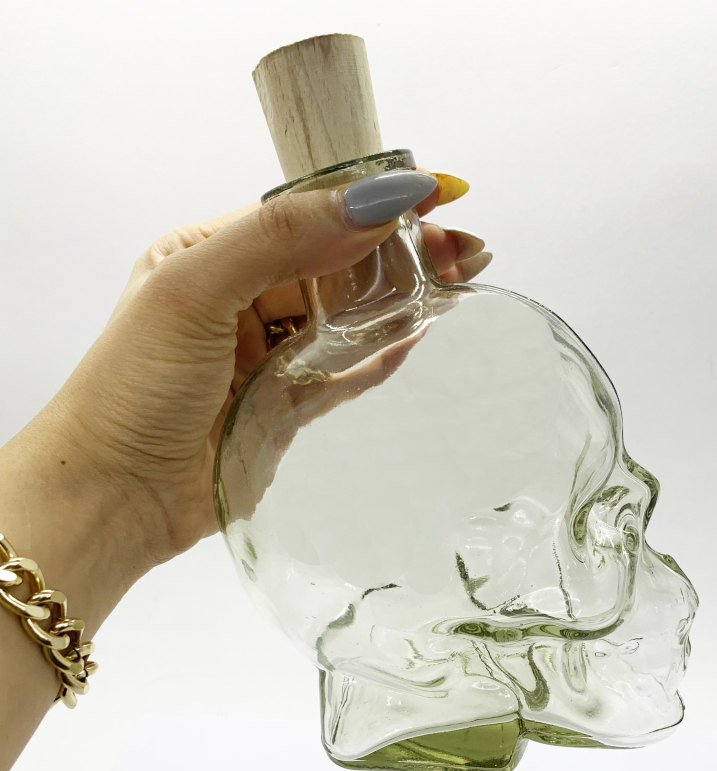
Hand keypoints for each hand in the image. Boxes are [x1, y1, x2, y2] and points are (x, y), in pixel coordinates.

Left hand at [25, 172, 489, 579]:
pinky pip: (347, 368)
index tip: (431, 191)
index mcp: (215, 251)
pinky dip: (383, 351)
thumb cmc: (133, 385)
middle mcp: (246, 296)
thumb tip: (371, 202)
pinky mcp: (289, 402)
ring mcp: (270, 352)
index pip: (307, 212)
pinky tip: (421, 331)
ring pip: (349, 314)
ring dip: (401, 297)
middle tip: (462, 246)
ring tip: (459, 278)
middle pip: (339, 262)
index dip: (369, 200)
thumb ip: (278, 238)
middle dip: (400, 249)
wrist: (116, 493)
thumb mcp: (193, 289)